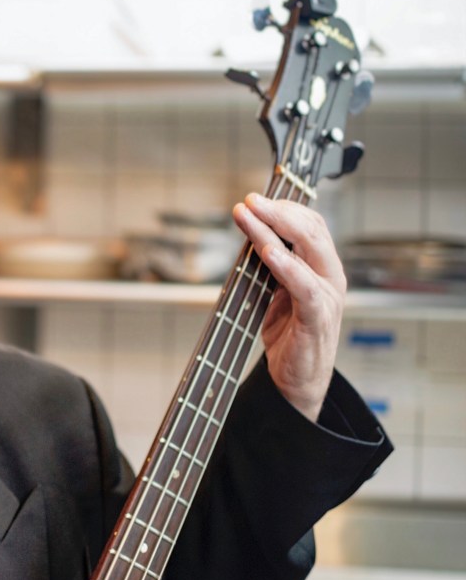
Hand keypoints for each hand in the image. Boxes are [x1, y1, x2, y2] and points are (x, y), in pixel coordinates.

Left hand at [231, 193, 345, 420]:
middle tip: (249, 200)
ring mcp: (328, 297)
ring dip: (273, 230)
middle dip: (277, 211)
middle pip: (311, 231)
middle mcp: (330, 278)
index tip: (255, 199)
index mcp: (322, 268)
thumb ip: (271, 263)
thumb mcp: (276, 289)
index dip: (285, 208)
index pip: (311, 225)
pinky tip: (268, 251)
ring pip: (307, 252)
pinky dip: (287, 267)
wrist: (297, 380)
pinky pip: (305, 287)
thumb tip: (250, 232)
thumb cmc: (288, 333)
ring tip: (250, 214)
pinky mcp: (317, 319)